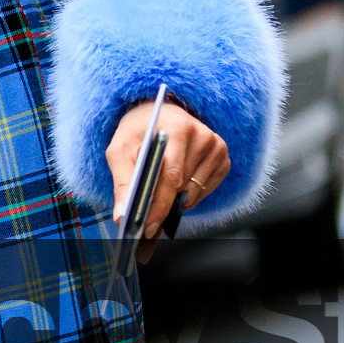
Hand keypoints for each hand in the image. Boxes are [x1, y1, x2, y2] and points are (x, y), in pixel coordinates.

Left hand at [106, 100, 230, 262]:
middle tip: (146, 223)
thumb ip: (122, 182)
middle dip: (162, 208)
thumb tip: (123, 215)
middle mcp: (203, 136)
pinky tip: (175, 187)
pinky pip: (204, 192)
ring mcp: (217, 148)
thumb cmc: (139, 132)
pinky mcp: (223, 159)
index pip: (171, 176)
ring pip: (194, 193)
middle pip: (183, 187)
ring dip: (174, 203)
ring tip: (157, 198)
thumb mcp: (120, 150)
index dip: (159, 205)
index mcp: (178, 127)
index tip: (146, 227)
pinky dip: (187, 197)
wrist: (159, 114)